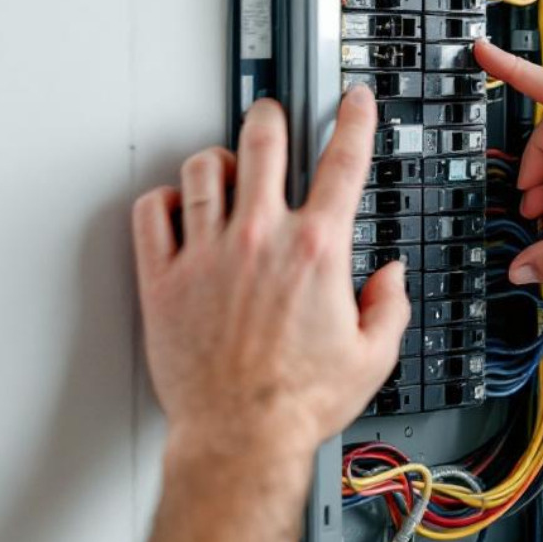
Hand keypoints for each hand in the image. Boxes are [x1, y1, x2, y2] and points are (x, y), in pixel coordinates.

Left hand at [131, 89, 409, 460]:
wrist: (240, 439)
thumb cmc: (298, 404)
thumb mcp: (373, 357)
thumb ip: (390, 306)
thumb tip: (390, 276)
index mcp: (316, 251)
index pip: (342, 162)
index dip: (353, 120)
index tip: (352, 102)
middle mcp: (260, 239)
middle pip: (262, 140)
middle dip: (272, 118)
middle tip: (274, 119)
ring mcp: (207, 254)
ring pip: (203, 169)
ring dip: (218, 161)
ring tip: (226, 171)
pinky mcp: (164, 278)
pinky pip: (152, 213)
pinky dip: (164, 201)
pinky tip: (178, 209)